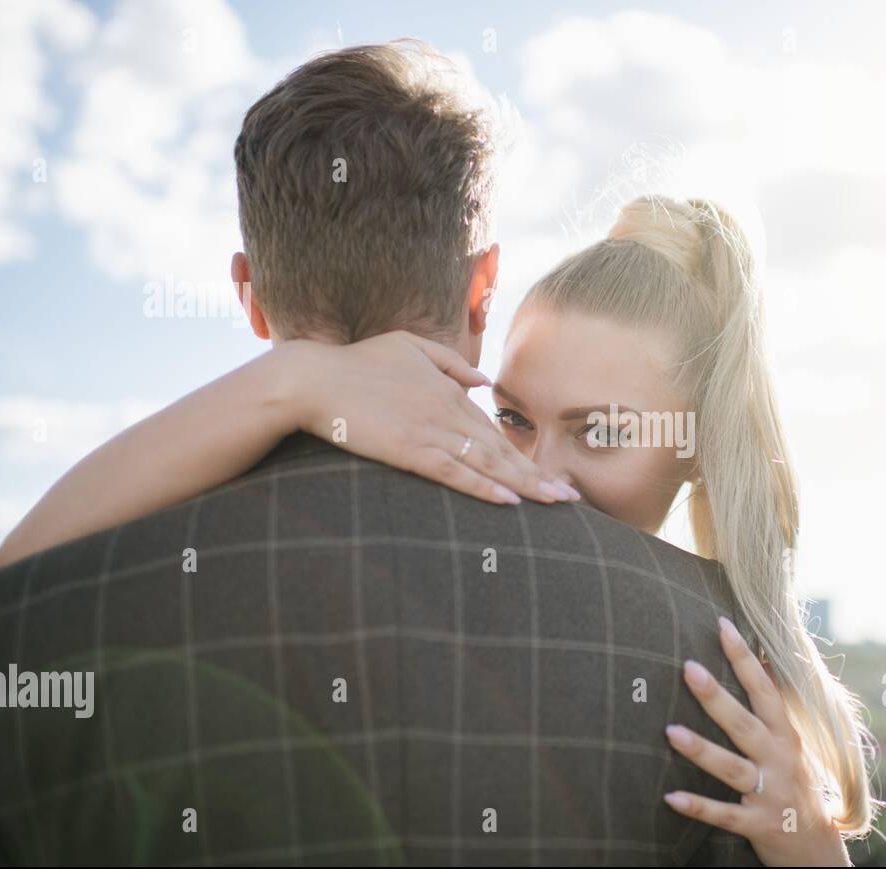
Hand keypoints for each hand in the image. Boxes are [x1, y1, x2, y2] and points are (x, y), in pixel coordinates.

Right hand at [275, 331, 578, 505]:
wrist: (313, 378)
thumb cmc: (357, 363)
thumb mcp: (409, 347)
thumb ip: (449, 362)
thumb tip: (483, 382)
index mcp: (450, 392)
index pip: (496, 432)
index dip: (526, 456)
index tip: (553, 475)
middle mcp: (449, 411)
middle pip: (502, 450)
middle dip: (540, 476)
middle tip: (572, 498)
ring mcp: (431, 431)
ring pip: (487, 463)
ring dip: (525, 485)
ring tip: (555, 503)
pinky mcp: (410, 449)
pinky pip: (455, 473)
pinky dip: (484, 488)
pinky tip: (509, 502)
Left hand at [663, 617, 851, 866]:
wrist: (817, 848)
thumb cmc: (797, 785)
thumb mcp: (793, 744)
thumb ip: (774, 709)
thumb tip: (761, 661)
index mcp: (786, 736)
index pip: (765, 690)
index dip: (745, 658)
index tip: (723, 626)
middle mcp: (780, 760)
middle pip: (744, 724)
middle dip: (717, 696)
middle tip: (688, 667)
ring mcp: (769, 793)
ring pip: (732, 768)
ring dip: (702, 751)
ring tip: (670, 731)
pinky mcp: (758, 824)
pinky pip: (724, 815)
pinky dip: (698, 806)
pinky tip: (670, 797)